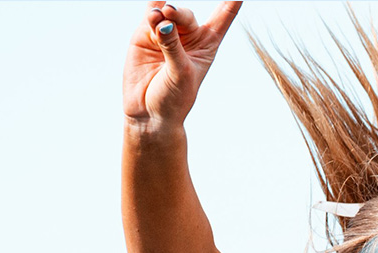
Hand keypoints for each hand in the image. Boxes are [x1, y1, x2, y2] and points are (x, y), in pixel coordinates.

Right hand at [123, 2, 241, 128]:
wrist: (149, 115)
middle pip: (186, 15)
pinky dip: (152, 9)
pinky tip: (153, 13)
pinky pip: (151, 12)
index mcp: (207, 44)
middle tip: (168, 15)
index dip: (232, 1)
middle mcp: (188, 36)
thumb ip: (173, 46)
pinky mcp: (146, 35)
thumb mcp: (180, 73)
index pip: (224, 16)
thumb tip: (162, 19)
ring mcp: (166, 34)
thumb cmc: (173, 99)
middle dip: (178, 13)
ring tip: (157, 18)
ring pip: (167, 12)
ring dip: (163, 12)